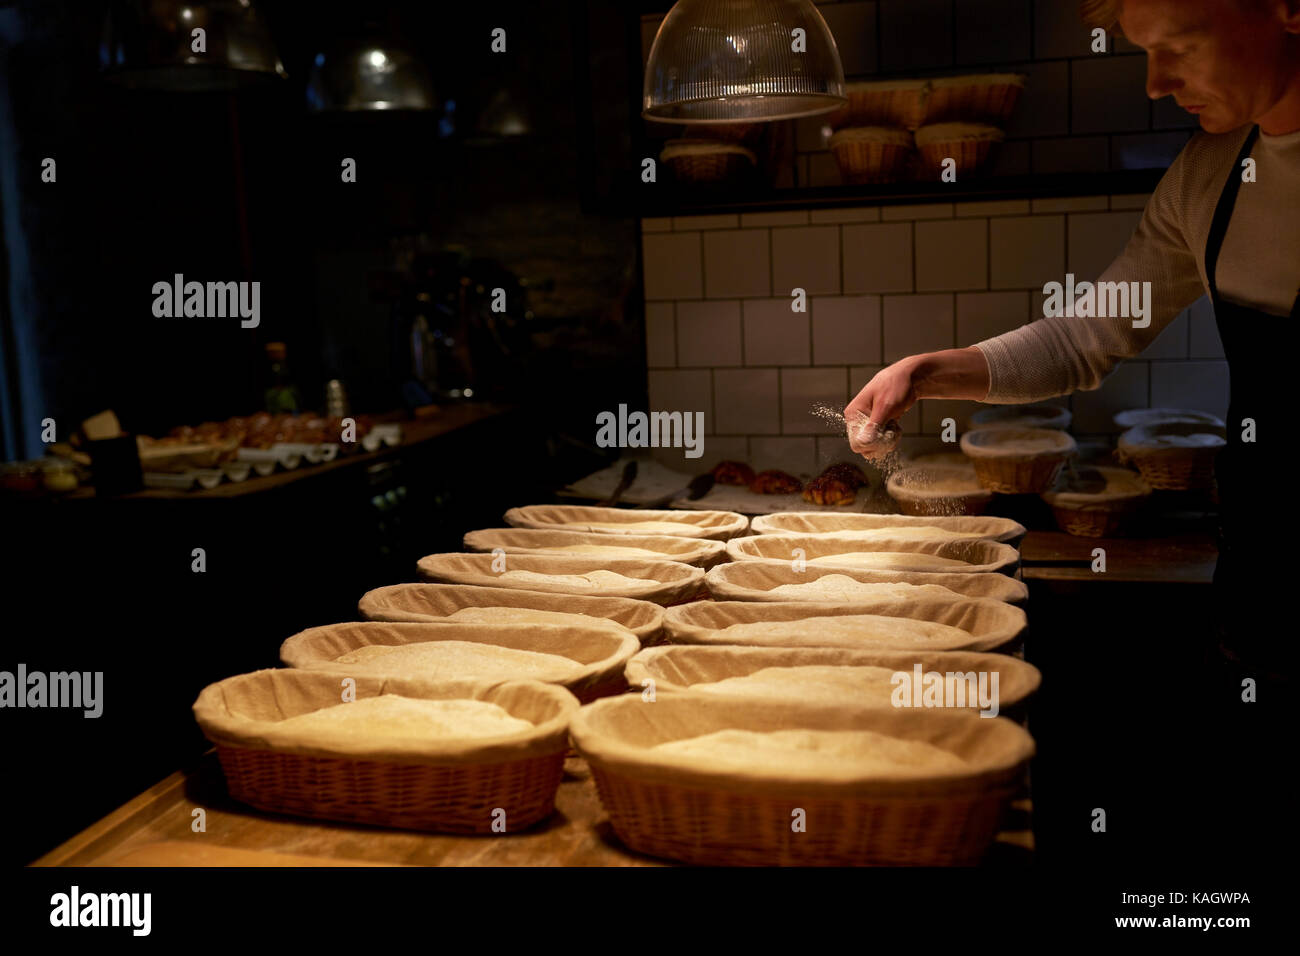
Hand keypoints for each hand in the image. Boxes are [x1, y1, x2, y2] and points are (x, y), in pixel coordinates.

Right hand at [845, 348, 990, 457]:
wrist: (910, 378)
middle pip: (865, 446)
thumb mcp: (885, 407)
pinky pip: (881, 440)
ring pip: (874, 444)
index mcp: (853, 414)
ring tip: (896, 428)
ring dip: (887, 440)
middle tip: (893, 431)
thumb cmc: (895, 387)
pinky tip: (896, 427)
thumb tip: (863, 442)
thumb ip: (873, 426)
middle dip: (881, 443)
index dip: (872, 444)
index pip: (856, 442)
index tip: (886, 435)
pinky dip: (890, 437)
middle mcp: (857, 420)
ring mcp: (867, 422)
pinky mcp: (877, 424)